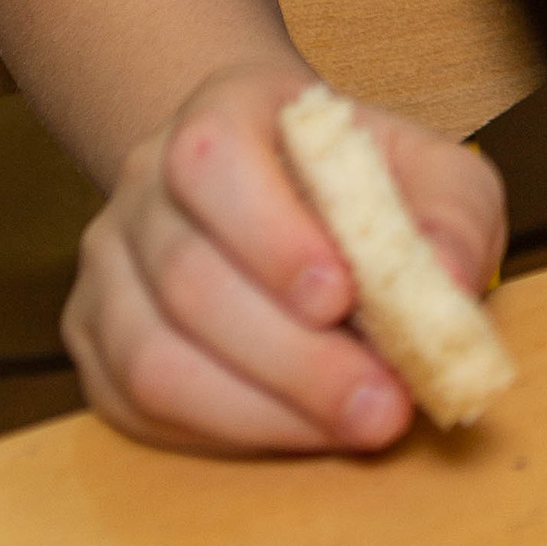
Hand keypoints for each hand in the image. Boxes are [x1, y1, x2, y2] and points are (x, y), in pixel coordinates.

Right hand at [63, 58, 505, 456]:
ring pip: (152, 356)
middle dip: (293, 359)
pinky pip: (135, 406)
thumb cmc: (357, 180)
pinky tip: (298, 432)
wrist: (273, 182)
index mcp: (221, 111)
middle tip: (380, 405)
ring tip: (352, 428)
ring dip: (261, 410)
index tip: (343, 298)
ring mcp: (109, 263)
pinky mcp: (95, 340)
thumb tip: (450, 280)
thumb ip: (451, 213)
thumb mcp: (428, 170)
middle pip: (188, 279)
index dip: (271, 237)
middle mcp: (144, 182)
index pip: (213, 161)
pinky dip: (222, 434)